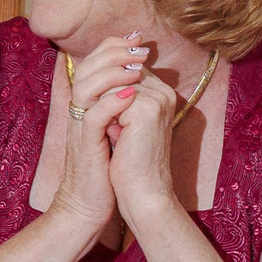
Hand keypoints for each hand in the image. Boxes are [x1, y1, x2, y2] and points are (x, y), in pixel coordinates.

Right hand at [47, 34, 145, 248]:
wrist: (87, 205)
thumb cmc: (105, 170)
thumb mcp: (115, 131)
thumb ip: (122, 107)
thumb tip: (138, 85)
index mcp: (86, 105)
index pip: (93, 63)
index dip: (113, 47)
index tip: (137, 39)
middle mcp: (79, 111)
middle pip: (87, 67)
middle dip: (114, 52)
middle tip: (139, 49)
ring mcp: (80, 127)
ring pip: (85, 86)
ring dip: (112, 73)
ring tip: (136, 68)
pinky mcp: (85, 145)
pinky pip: (93, 116)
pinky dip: (110, 103)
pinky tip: (130, 95)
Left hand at [103, 62, 189, 223]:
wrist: (142, 194)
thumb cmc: (130, 162)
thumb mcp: (124, 122)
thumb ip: (119, 96)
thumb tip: (97, 74)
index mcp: (161, 92)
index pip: (126, 67)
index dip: (106, 84)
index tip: (106, 115)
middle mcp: (164, 92)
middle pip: (118, 71)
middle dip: (103, 95)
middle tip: (111, 128)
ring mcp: (157, 98)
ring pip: (112, 82)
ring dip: (103, 107)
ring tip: (115, 134)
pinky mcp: (147, 109)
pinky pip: (111, 97)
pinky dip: (104, 116)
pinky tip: (113, 137)